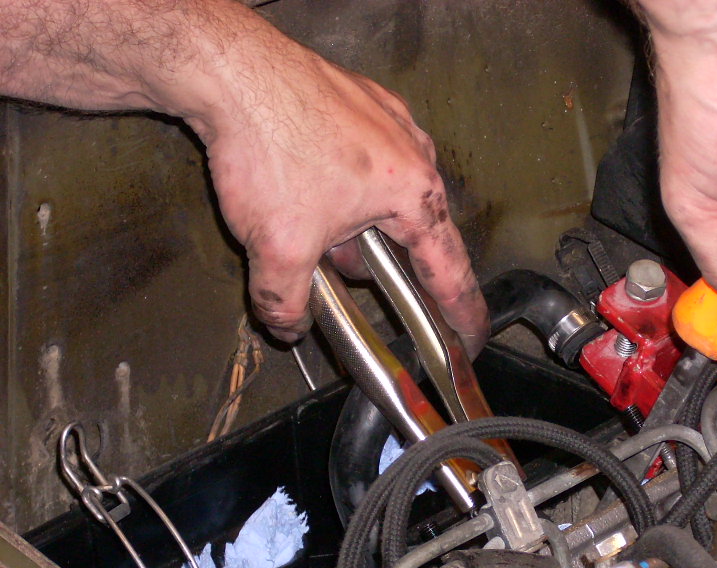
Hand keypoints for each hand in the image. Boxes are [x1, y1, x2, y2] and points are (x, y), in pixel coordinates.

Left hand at [181, 24, 487, 354]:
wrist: (233, 71)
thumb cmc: (272, 145)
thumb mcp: (279, 247)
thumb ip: (286, 301)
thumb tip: (287, 323)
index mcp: (415, 195)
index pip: (449, 271)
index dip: (461, 312)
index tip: (471, 336)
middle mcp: (413, 154)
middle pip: (410, 233)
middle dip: (383, 266)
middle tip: (367, 289)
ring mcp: (386, 122)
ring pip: (381, 195)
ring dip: (355, 225)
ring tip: (313, 237)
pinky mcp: (355, 102)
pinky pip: (359, 161)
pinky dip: (338, 188)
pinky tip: (303, 194)